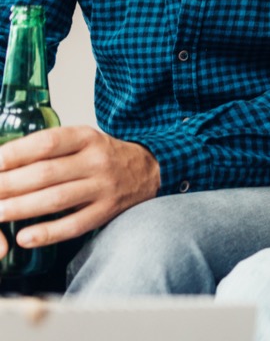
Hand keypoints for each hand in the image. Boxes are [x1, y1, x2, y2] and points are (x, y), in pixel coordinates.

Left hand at [0, 126, 159, 255]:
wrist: (149, 170)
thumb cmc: (104, 156)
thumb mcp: (82, 140)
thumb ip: (49, 149)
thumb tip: (3, 163)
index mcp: (87, 138)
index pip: (47, 142)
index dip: (16, 153)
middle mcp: (97, 161)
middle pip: (46, 173)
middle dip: (9, 185)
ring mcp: (104, 187)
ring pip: (56, 200)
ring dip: (21, 208)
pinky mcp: (107, 211)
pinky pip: (74, 225)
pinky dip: (48, 233)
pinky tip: (24, 237)